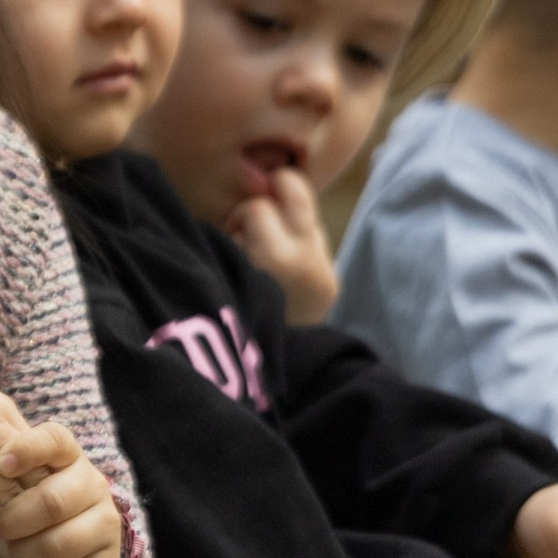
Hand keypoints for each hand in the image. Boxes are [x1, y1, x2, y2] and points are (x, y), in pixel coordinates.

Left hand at [0, 391, 123, 557]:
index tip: (0, 465)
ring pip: (60, 543)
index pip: (54, 440)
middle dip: (14, 519)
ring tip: (14, 552)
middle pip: (53, 500)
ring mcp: (106, 524)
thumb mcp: (0, 495)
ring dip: (24, 554)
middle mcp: (93, 485)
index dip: (27, 450)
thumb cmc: (19, 517)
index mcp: (67, 457)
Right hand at [222, 168, 338, 322]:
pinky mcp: (333, 282)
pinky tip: (283, 267)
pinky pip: (315, 244)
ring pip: (308, 217)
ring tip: (269, 247)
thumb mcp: (224, 273)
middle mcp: (307, 258)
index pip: (258, 207)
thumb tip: (240, 209)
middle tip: (262, 201)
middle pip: (298, 191)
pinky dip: (297, 246)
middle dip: (277, 186)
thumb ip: (231, 239)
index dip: (241, 214)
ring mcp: (325, 269)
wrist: (273, 371)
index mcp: (275, 258)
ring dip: (288, 222)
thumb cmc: (234, 321)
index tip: (233, 230)